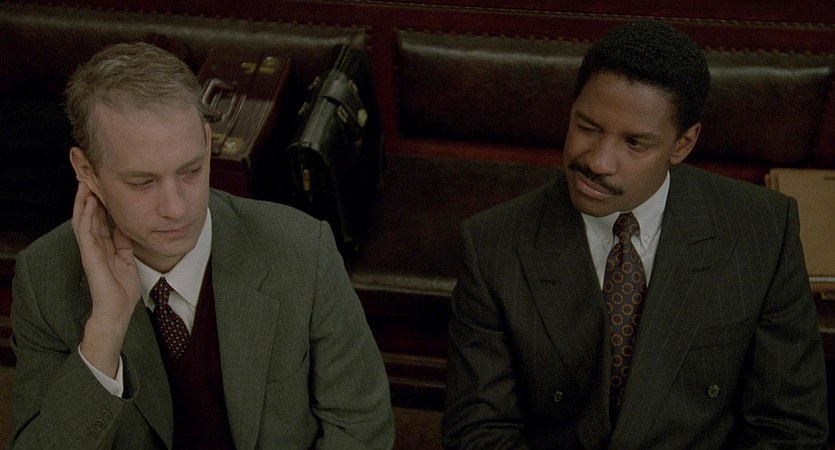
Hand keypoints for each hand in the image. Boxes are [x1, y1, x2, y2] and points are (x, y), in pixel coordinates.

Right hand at [72, 181, 139, 377]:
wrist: (117, 312)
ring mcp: (90, 250)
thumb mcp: (127, 259)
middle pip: (89, 214)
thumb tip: (125, 224)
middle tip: (90, 174)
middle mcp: (95, 245)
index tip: (102, 181)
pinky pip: (85, 232)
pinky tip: (88, 201)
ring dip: (84, 200)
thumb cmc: (122, 289)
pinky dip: (86, 215)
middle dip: (89, 195)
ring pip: (84, 219)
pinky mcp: (90, 257)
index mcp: (104, 245)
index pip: (99, 217)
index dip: (100, 200)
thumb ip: (124, 242)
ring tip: (86, 181)